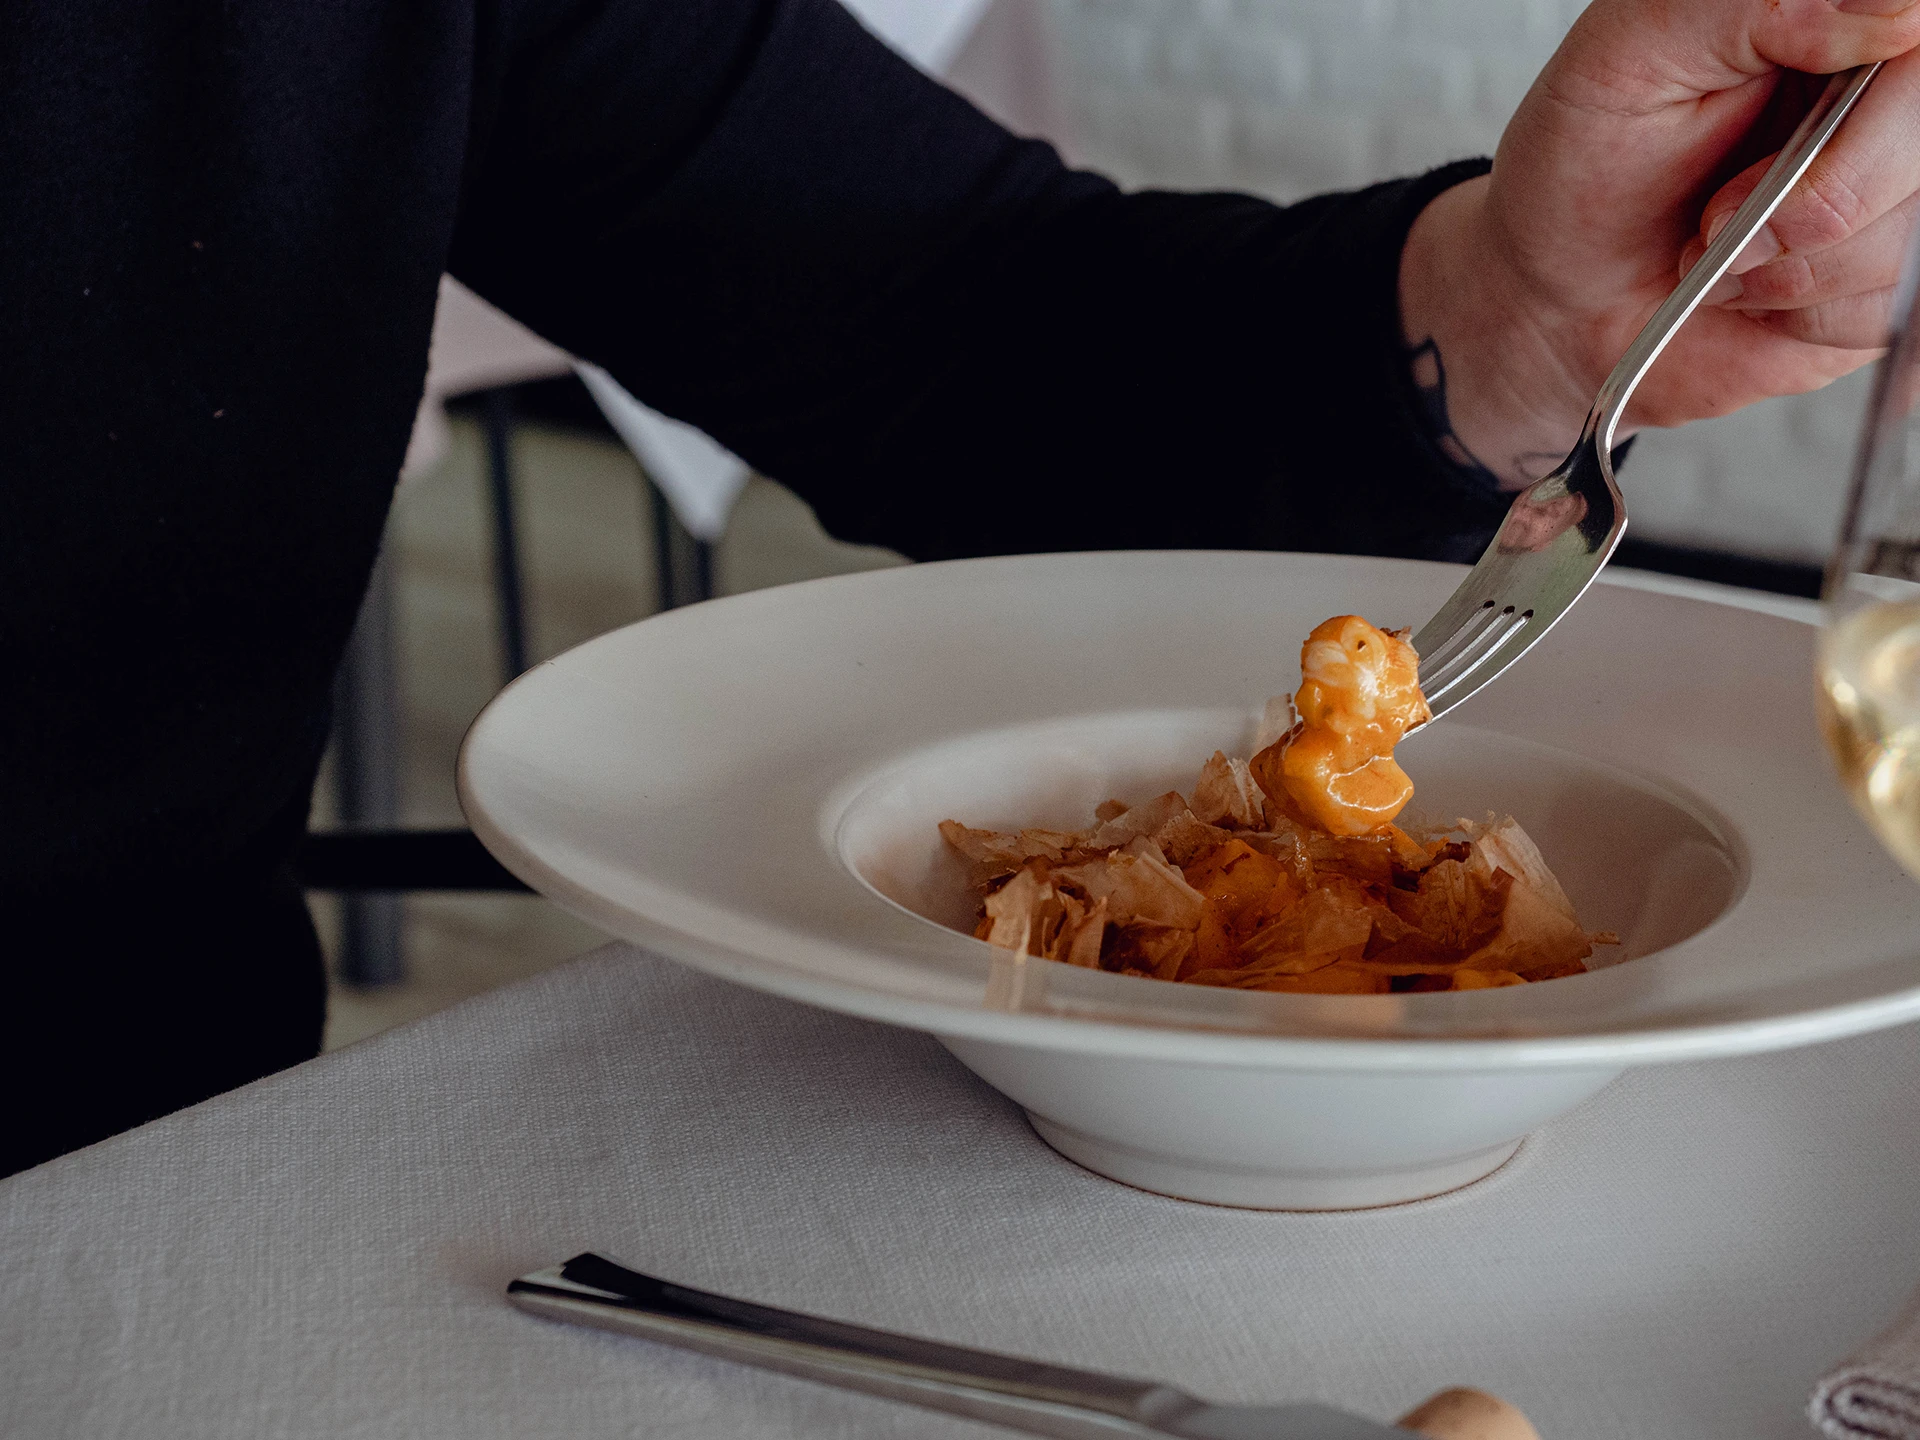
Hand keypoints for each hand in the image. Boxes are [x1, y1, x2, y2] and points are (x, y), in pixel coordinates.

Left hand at [1399, 0, 1919, 489]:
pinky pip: (1885, 309)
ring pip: (1905, 235)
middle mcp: (1877, 106)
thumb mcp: (1634, 52)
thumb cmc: (1582, 167)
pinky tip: (1747, 293)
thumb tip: (1889, 9)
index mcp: (1836, 23)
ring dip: (1787, 268)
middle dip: (1814, 199)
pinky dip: (1797, 314)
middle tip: (1716, 216)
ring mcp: (1889, 195)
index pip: (1911, 33)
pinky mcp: (1885, 284)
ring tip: (1716, 250)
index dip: (1876, 97)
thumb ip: (1749, 7)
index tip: (1808, 109)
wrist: (1555, 295)